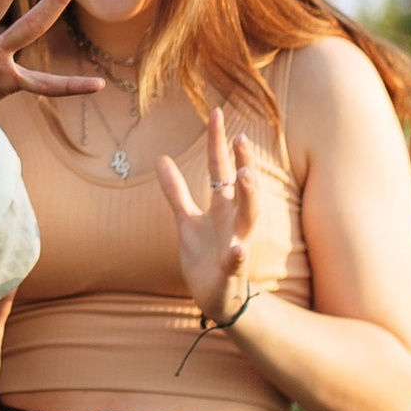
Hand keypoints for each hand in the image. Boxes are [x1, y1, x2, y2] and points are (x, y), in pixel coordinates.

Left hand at [156, 109, 266, 324]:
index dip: (218, 142)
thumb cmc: (205, 255)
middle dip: (243, 162)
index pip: (222, 168)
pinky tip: (237, 248)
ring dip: (249, 197)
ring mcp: (236, 244)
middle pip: (242, 187)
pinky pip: (236, 262)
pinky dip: (237, 254)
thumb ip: (176, 191)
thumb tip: (161, 159)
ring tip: (246, 176)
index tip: (215, 113)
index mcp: (223, 206)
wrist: (216, 297)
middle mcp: (234, 221)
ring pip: (248, 218)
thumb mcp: (186, 220)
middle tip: (240, 137)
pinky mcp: (230, 271)